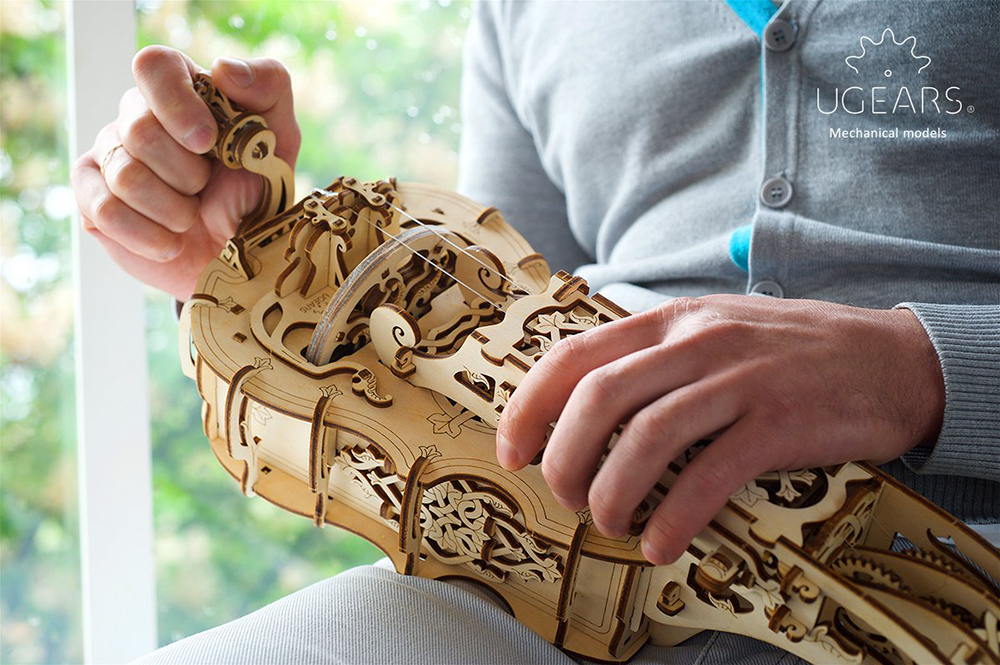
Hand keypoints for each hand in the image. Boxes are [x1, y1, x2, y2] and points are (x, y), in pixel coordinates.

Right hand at [70, 46, 299, 301]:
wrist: (241, 251)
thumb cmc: (257, 186)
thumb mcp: (280, 133)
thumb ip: (268, 85)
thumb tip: (224, 68)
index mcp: (181, 89)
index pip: (154, 66)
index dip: (177, 104)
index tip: (206, 142)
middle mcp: (136, 114)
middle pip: (139, 129)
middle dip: (186, 173)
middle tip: (206, 187)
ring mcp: (109, 155)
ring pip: (124, 175)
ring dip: (173, 209)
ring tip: (191, 217)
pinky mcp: (91, 198)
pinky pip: (103, 210)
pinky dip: (147, 235)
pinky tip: (170, 243)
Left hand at [495, 295, 943, 563]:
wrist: (891, 359)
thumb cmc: (789, 353)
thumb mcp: (712, 331)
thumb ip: (654, 357)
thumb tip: (584, 407)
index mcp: (670, 321)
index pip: (575, 355)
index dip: (529, 406)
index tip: (511, 452)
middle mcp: (697, 342)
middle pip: (599, 397)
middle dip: (563, 456)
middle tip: (564, 496)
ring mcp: (739, 379)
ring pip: (647, 435)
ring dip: (613, 491)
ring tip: (608, 523)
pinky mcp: (779, 422)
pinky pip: (711, 473)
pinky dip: (676, 515)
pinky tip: (662, 542)